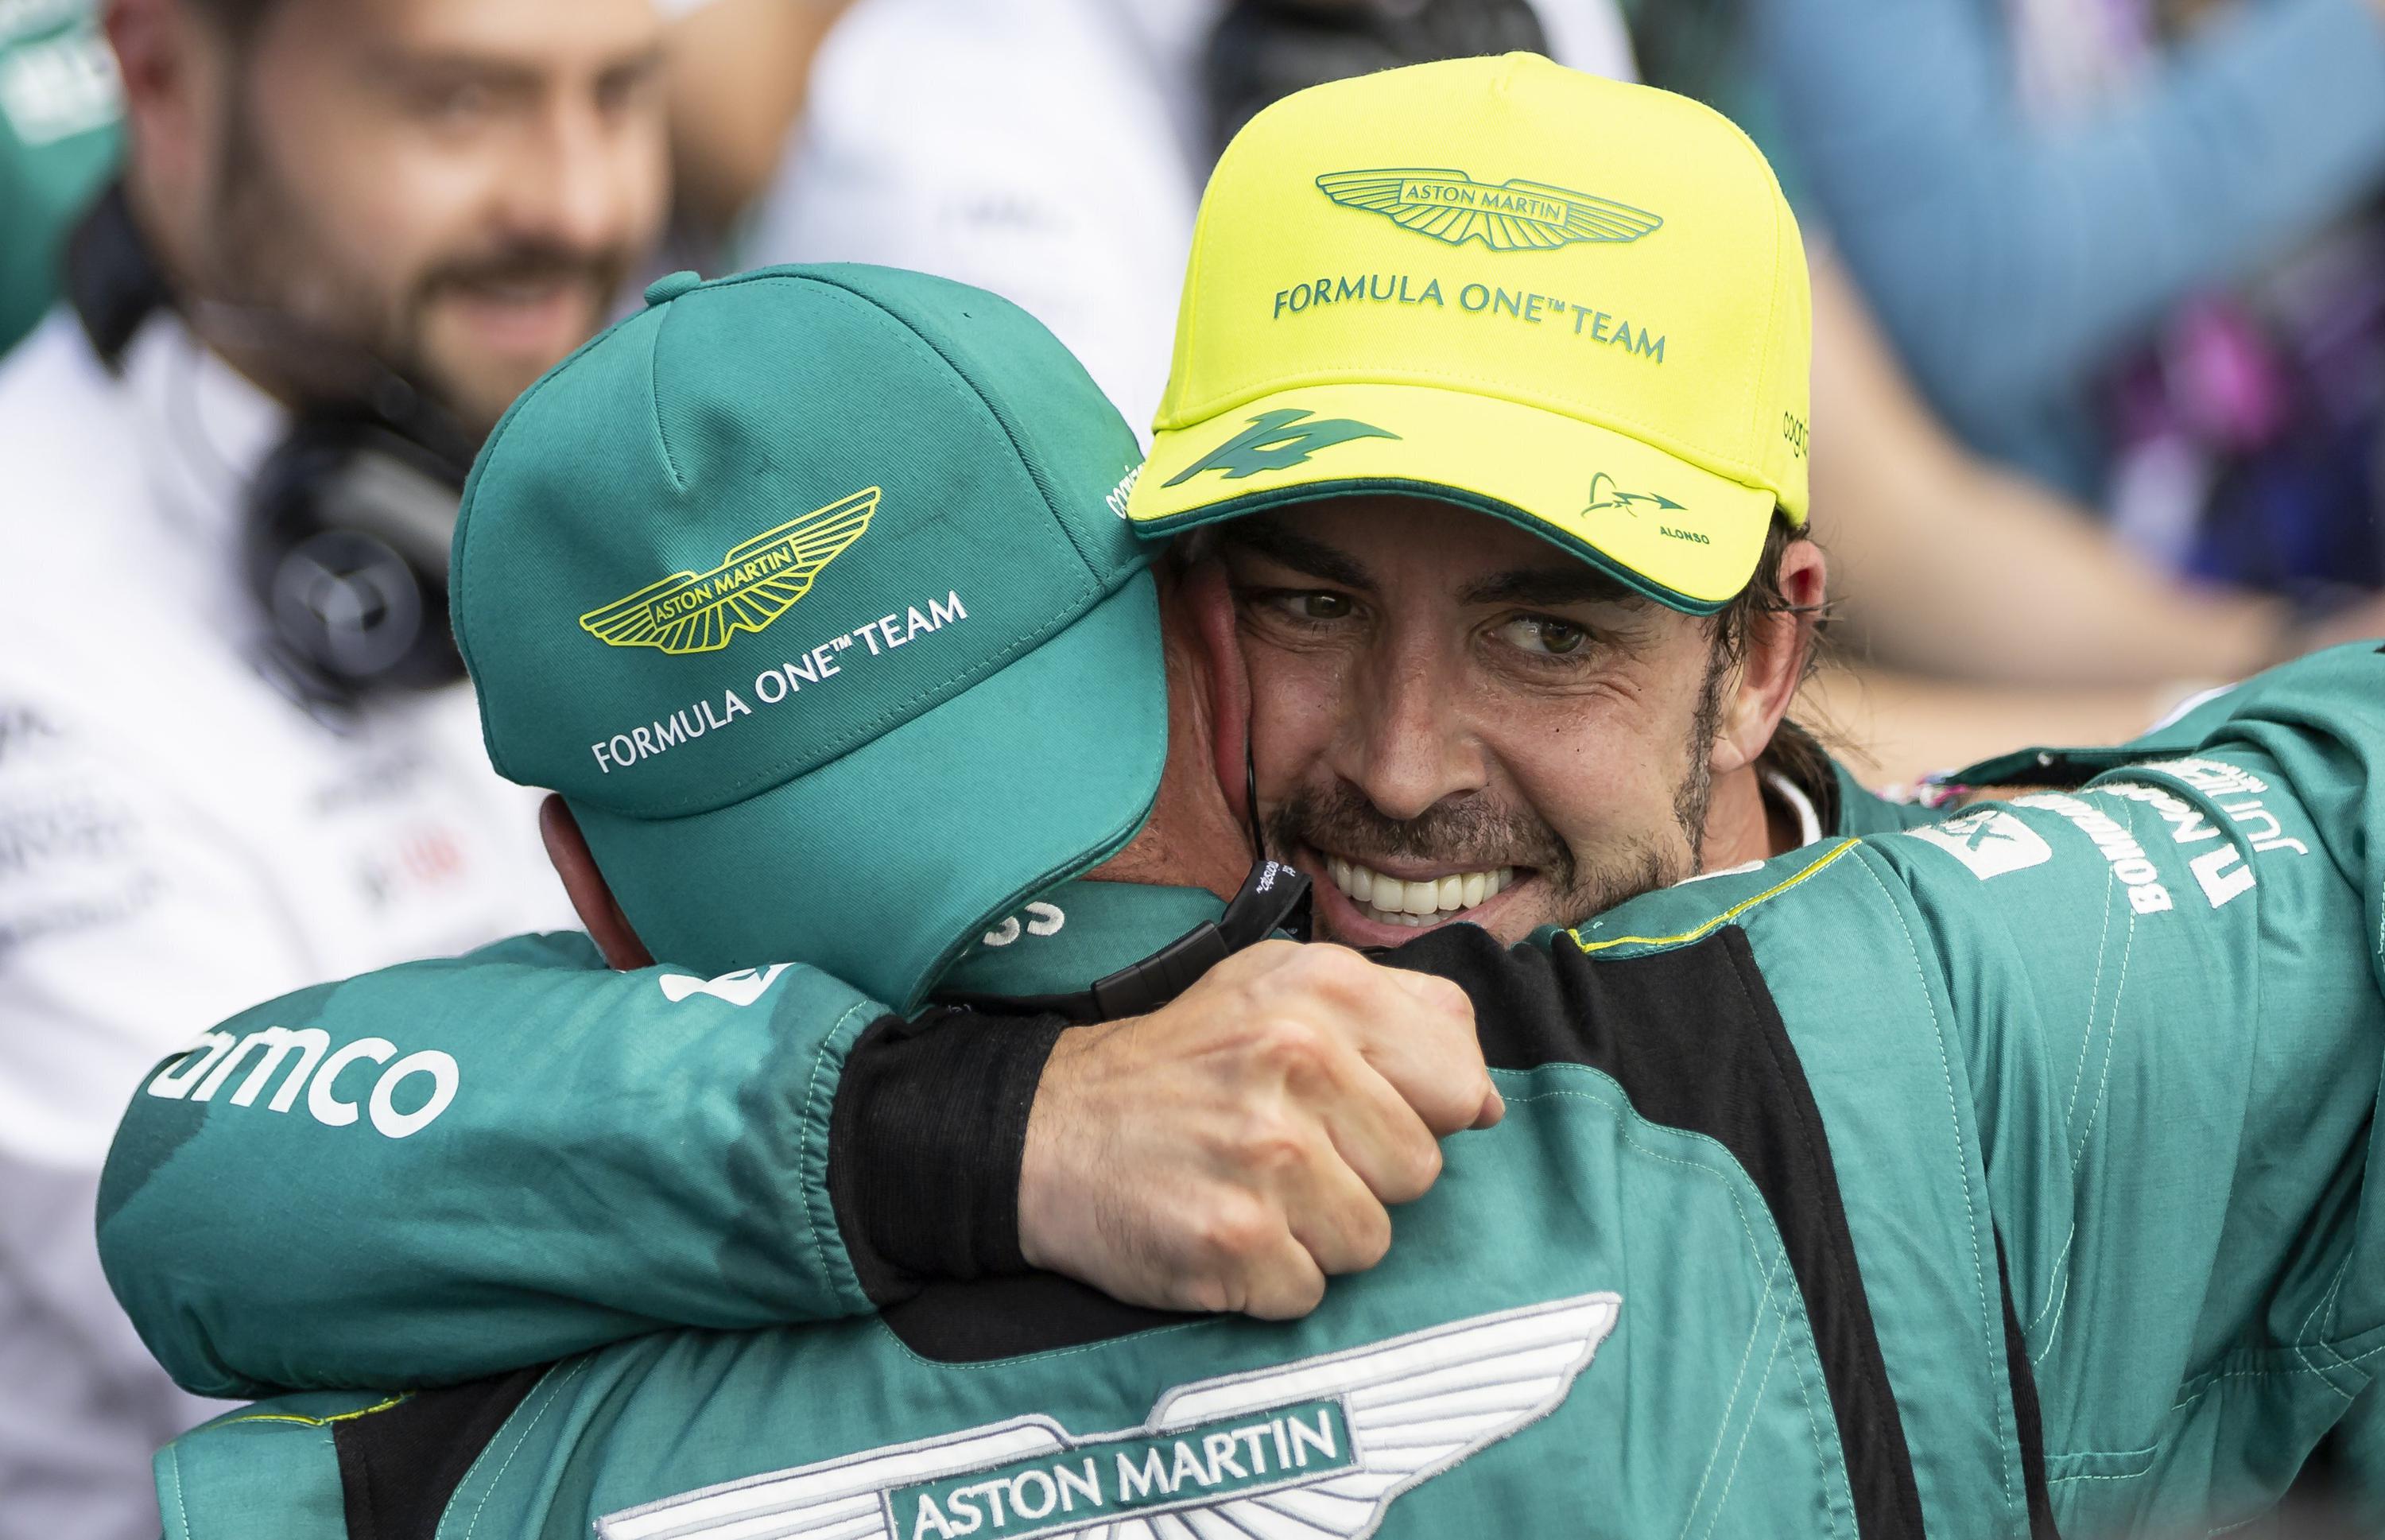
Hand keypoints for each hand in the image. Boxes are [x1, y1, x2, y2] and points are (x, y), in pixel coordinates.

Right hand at [1017, 940, 1499, 1319]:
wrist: (1047, 1129)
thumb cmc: (1184, 1062)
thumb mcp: (1284, 989)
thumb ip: (1405, 1019)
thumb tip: (1488, 1104)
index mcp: (1325, 990)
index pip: (1458, 1083)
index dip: (1417, 1110)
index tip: (1356, 1110)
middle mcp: (1298, 1060)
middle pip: (1420, 1171)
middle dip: (1363, 1176)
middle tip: (1285, 1151)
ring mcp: (1265, 1154)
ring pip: (1372, 1241)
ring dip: (1317, 1234)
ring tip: (1251, 1190)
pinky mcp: (1233, 1239)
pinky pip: (1310, 1291)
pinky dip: (1268, 1279)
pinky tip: (1222, 1229)